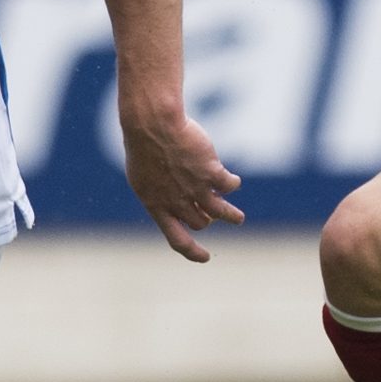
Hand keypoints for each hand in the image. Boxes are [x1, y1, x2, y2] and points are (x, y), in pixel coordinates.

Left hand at [120, 112, 245, 262]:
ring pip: (222, 213)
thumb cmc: (142, 145)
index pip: (177, 240)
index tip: (205, 257)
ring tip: (238, 219)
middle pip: (201, 223)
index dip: (193, 252)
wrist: (152, 125)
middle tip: (213, 214)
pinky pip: (229, 186)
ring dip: (232, 217)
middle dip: (208, 220)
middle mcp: (178, 202)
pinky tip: (232, 179)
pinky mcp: (211, 173)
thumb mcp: (143, 176)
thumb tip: (174, 203)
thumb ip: (159, 193)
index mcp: (157, 206)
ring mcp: (196, 189)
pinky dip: (232, 184)